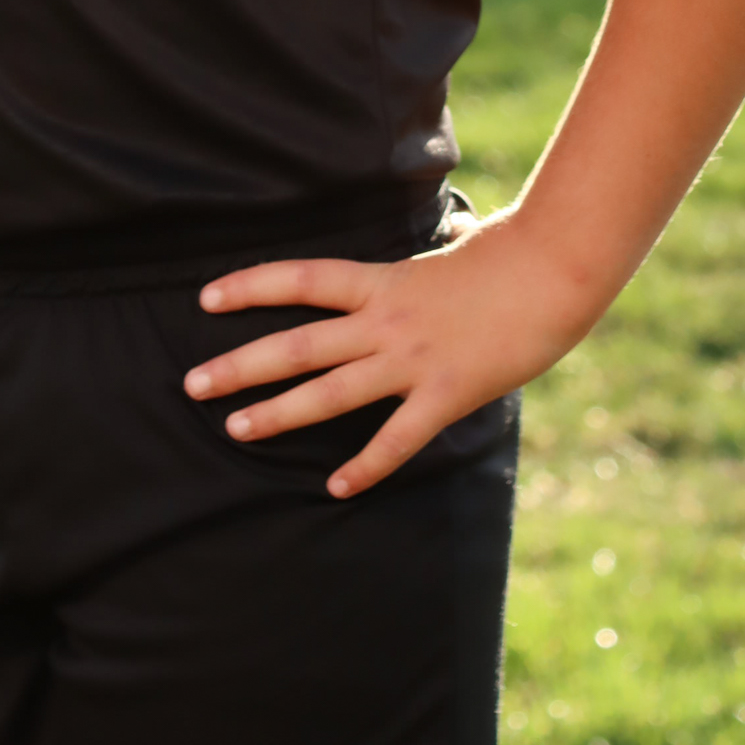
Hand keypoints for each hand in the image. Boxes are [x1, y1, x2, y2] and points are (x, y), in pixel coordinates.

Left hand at [184, 213, 596, 498]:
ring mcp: (412, 360)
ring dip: (280, 412)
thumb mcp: (441, 257)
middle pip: (298, 344)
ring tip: (236, 429)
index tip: (205, 298)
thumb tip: (403, 271)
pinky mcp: (445, 395)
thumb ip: (409, 277)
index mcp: (381, 281)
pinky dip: (365, 466)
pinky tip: (335, 487)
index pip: (301, 278)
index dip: (251, 286)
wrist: (552, 272)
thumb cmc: (503, 258)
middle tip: (191, 384)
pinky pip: (395, 438)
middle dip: (240, 364)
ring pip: (331, 391)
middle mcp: (385, 321)